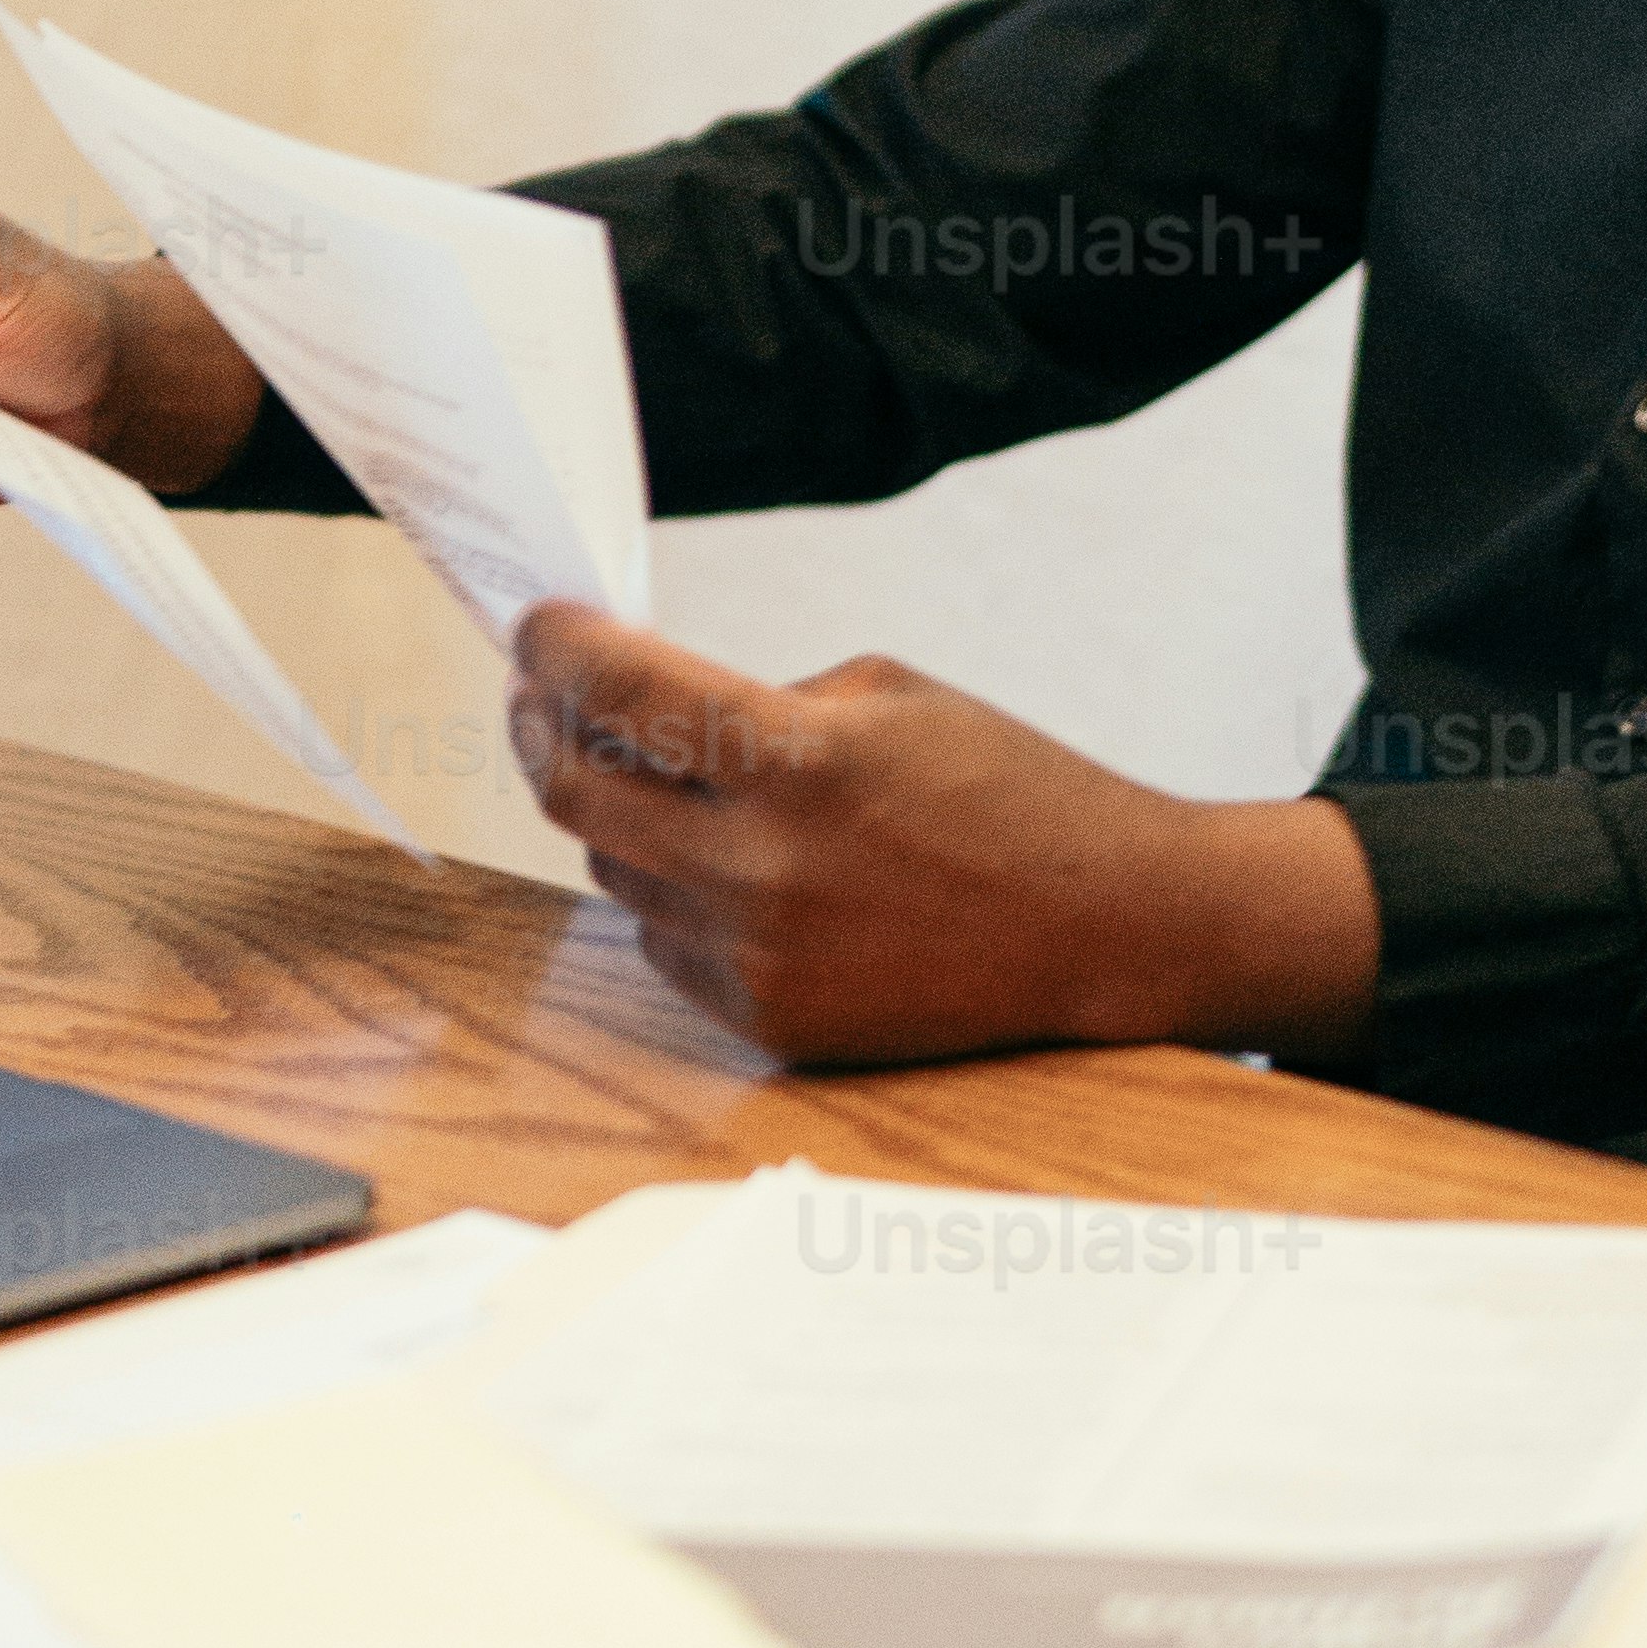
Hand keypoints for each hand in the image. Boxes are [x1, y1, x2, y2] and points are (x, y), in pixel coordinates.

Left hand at [507, 600, 1382, 1069]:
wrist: (1108, 929)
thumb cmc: (1010, 792)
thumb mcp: (887, 695)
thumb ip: (752, 701)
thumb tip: (638, 707)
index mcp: (799, 760)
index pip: (616, 690)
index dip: (555, 648)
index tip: (538, 626)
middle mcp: (762, 868)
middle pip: (576, 793)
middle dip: (545, 728)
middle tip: (545, 696)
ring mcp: (759, 957)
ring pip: (612, 872)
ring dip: (617, 814)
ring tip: (657, 775)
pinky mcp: (770, 1021)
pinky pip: (665, 945)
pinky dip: (675, 895)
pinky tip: (731, 863)